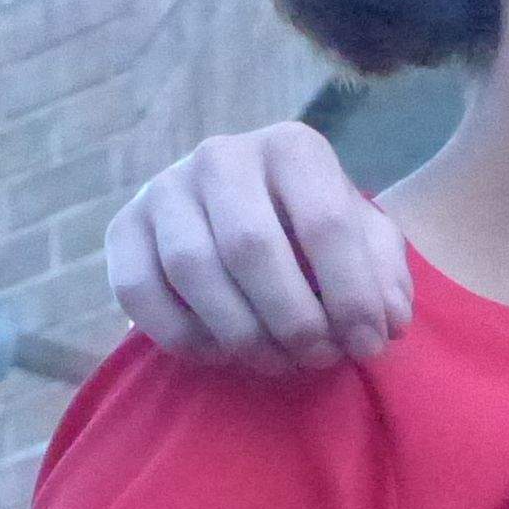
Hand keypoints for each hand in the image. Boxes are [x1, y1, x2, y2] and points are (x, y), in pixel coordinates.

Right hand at [106, 125, 411, 368]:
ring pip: (192, 270)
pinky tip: (224, 354)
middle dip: (293, 320)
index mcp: (292, 146)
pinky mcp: (123, 227)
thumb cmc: (315, 231)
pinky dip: (184, 336)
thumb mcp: (366, 242)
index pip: (325, 222)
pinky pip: (139, 292)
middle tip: (319, 359)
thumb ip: (384, 277)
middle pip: (251, 247)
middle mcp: (221, 155)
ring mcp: (164, 187)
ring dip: (241, 333)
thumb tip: (385, 323)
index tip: (369, 344)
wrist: (246, 213)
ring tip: (279, 361)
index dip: (351, 295)